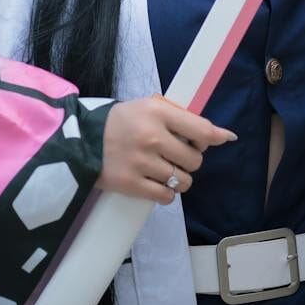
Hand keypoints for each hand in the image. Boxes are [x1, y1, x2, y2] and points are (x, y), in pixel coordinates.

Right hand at [98, 95, 236, 204]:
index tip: (218, 140)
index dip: (213, 138)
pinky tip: (156, 183)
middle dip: (190, 160)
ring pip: (183, 181)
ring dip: (179, 178)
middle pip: (194, 160)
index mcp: (158, 112)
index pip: (202, 130)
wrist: (80, 139)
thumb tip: (224, 136)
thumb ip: (183, 118)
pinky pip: (166, 197)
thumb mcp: (149, 107)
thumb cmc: (122, 121)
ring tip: (164, 170)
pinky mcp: (130, 184)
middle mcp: (152, 137)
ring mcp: (141, 162)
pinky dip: (166, 193)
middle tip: (175, 155)